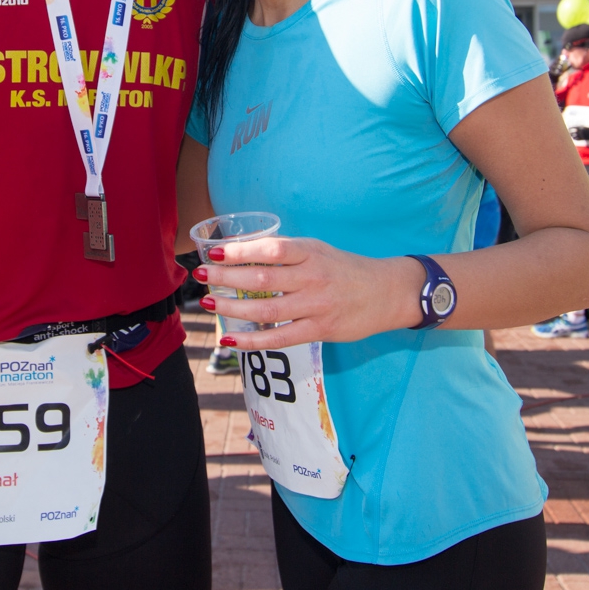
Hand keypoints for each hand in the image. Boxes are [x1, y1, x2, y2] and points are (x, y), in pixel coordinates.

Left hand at [196, 236, 424, 350]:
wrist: (387, 293)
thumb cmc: (345, 269)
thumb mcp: (319, 250)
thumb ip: (287, 252)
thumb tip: (244, 249)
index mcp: (311, 252)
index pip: (272, 249)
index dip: (241, 250)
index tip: (215, 251)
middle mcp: (313, 277)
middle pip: (263, 278)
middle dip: (227, 277)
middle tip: (201, 275)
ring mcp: (316, 306)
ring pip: (267, 309)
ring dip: (234, 307)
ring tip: (210, 303)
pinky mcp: (320, 330)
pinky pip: (280, 338)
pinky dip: (253, 340)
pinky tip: (231, 338)